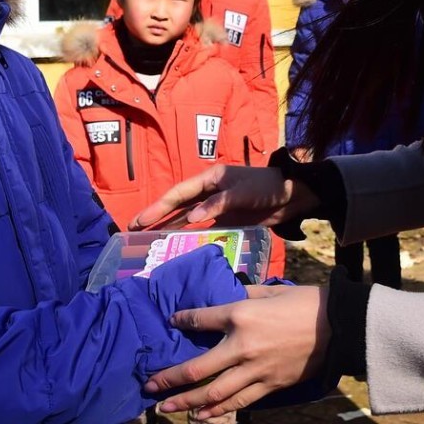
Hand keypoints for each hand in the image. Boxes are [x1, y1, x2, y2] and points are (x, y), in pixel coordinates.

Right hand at [128, 165, 320, 230]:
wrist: (291, 196)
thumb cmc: (266, 187)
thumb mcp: (241, 193)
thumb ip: (216, 205)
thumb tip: (190, 219)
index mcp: (209, 179)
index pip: (178, 194)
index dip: (158, 207)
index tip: (140, 220)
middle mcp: (209, 192)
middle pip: (177, 206)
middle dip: (155, 217)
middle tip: (133, 231)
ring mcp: (216, 206)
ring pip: (186, 218)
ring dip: (167, 227)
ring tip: (147, 239)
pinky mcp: (226, 219)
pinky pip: (201, 228)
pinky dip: (188, 235)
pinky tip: (176, 244)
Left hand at [145, 285, 329, 416]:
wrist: (339, 327)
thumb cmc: (306, 302)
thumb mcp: (271, 290)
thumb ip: (244, 295)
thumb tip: (226, 298)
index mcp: (241, 315)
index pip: (200, 320)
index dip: (182, 321)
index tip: (172, 322)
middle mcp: (242, 346)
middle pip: (197, 368)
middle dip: (170, 378)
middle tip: (149, 385)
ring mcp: (256, 370)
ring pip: (214, 392)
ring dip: (187, 402)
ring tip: (166, 408)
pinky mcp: (270, 385)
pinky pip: (239, 402)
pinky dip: (218, 411)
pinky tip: (202, 416)